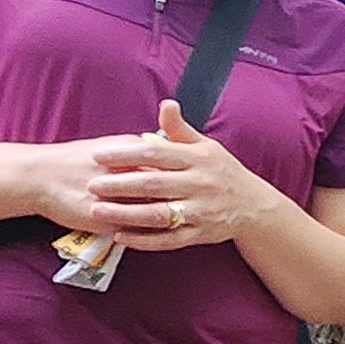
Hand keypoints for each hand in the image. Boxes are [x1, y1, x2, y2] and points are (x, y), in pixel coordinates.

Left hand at [80, 100, 281, 248]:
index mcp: (197, 159)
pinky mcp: (200, 234)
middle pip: (154, 184)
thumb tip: (166, 103)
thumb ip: (180, 129)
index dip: (126, 154)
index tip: (98, 155)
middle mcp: (199, 184)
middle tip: (91, 185)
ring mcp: (200, 211)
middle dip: (120, 184)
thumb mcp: (205, 146)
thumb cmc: (222, 171)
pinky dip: (144, 240)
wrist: (253, 206)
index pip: (156, 153)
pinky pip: (169, 240)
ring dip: (126, 213)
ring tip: (97, 211)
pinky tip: (120, 236)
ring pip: (158, 214)